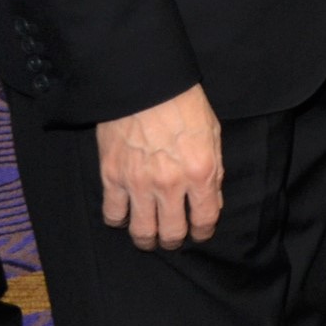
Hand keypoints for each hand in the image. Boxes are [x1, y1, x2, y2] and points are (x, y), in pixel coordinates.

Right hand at [97, 83, 223, 249]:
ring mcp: (138, 183)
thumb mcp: (213, 134)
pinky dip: (119, 220)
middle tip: (172, 238)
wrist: (145, 84)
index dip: (203, 232)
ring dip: (146, 239)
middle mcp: (170, 184)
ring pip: (140, 231)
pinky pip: (112, 213)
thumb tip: (210, 201)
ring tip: (148, 236)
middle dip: (173, 241)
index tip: (200, 233)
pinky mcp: (111, 176)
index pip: (204, 219)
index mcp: (200, 172)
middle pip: (171, 233)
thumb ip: (214, 171)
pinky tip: (125, 216)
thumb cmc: (184, 104)